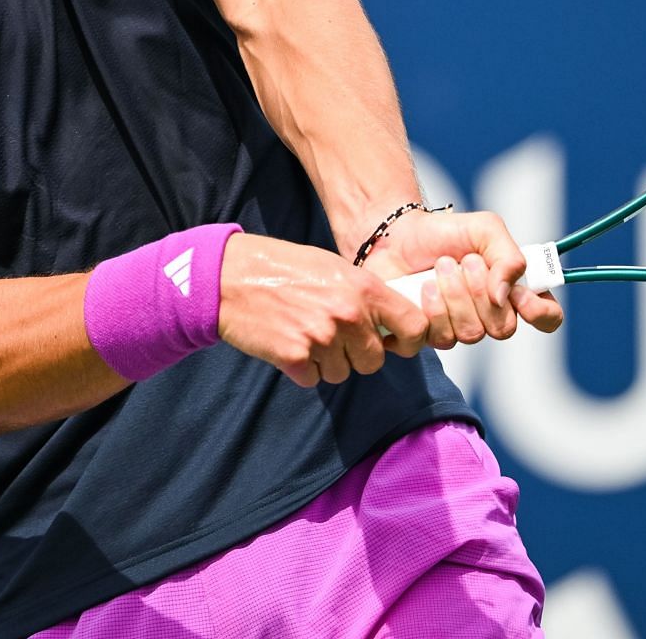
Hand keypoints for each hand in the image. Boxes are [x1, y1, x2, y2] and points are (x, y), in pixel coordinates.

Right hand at [217, 233, 429, 386]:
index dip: (409, 340)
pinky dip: (302, 369)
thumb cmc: (283, 266)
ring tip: (304, 333)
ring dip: (326, 362)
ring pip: (342, 373)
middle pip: (374, 361)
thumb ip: (364, 294)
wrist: (231, 277)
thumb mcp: (333, 267)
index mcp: (364, 288)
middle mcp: (348, 315)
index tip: (396, 343)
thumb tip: (388, 323)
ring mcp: (322, 338)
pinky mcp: (295, 358)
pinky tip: (288, 343)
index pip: (414, 326)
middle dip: (356, 355)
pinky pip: (313, 379)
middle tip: (333, 337)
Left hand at [361, 210, 564, 349]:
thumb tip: (504, 297)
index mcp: (514, 290)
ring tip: (440, 268)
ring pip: (471, 334)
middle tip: (465, 262)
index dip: (540, 313)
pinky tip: (423, 288)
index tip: (521, 295)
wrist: (398, 235)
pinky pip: (439, 340)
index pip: (547, 317)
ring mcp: (460, 329)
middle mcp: (491, 315)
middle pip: (503, 328)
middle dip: (481, 292)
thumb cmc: (445, 232)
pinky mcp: (428, 336)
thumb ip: (508, 258)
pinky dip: (432, 309)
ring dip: (455, 296)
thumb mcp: (486, 229)